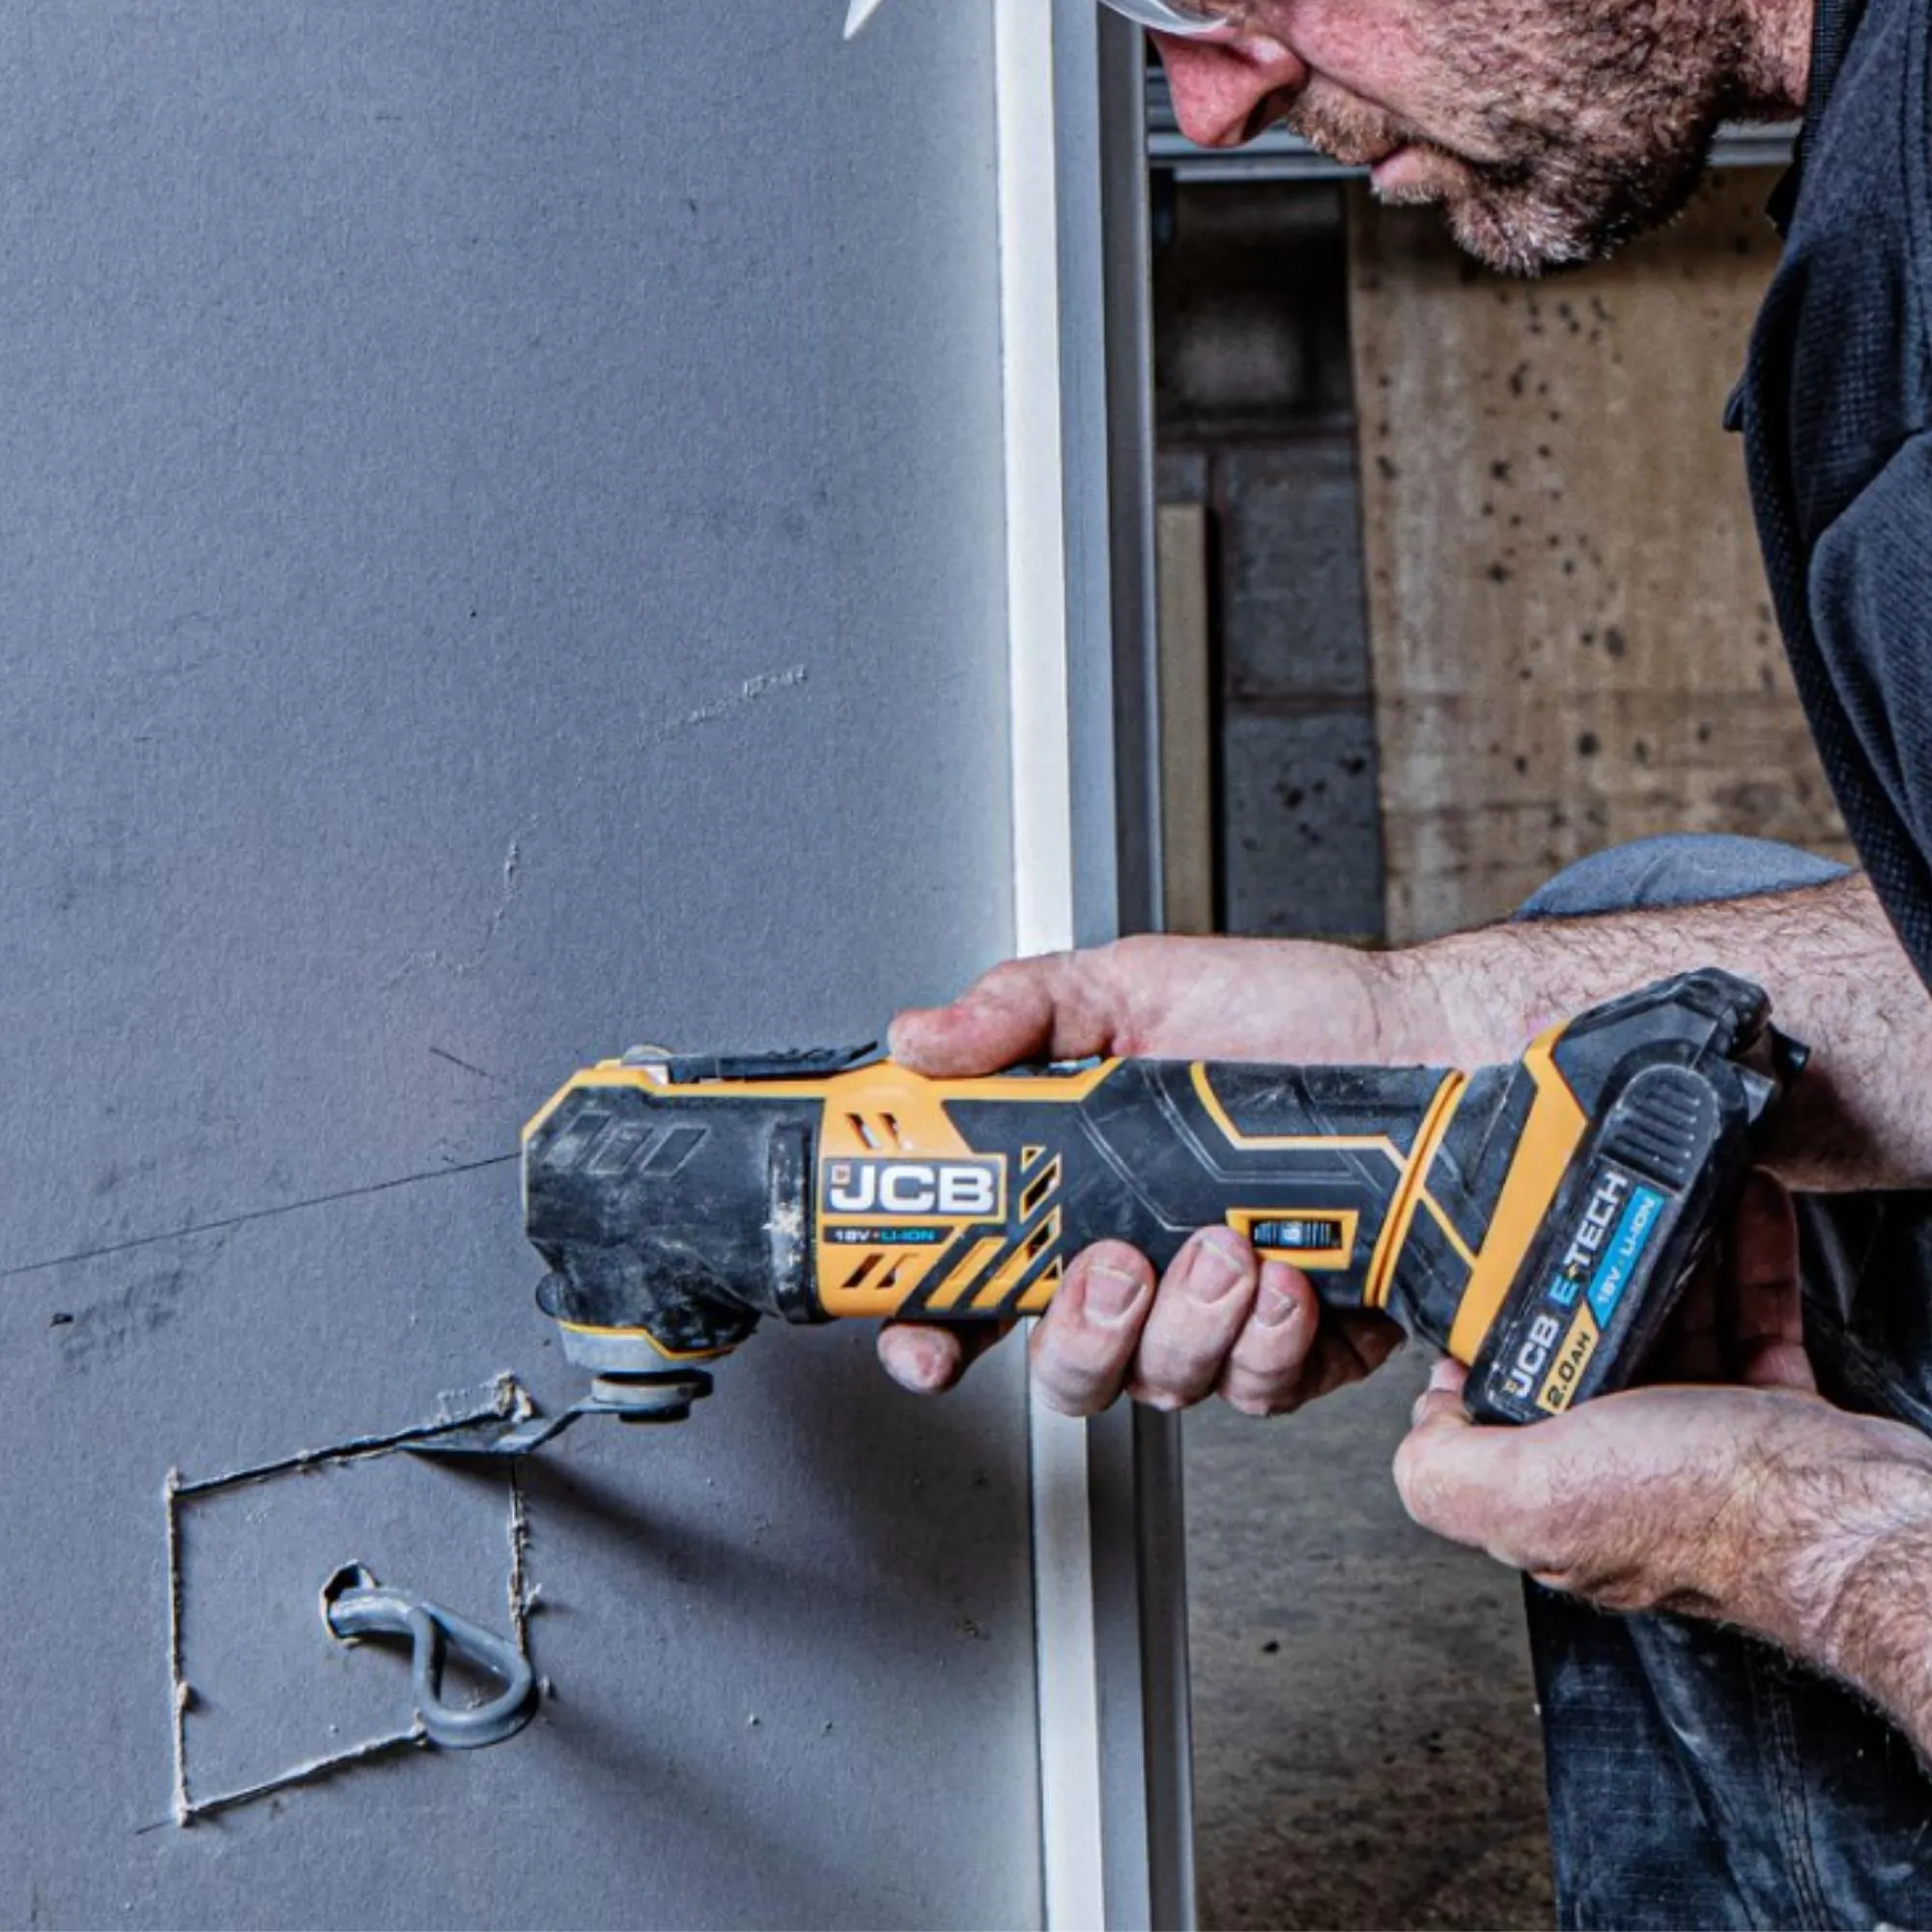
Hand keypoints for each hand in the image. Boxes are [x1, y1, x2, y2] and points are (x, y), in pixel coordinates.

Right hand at [875, 935, 1432, 1412]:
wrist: (1424, 1042)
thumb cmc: (1284, 1014)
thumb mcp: (1131, 985)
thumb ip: (1017, 1011)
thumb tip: (918, 1041)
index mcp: (1075, 1191)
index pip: (974, 1284)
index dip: (929, 1331)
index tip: (923, 1338)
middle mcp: (1137, 1265)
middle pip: (1060, 1368)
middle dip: (1079, 1335)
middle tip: (1114, 1263)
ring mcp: (1215, 1313)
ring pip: (1161, 1384)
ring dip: (1188, 1325)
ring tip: (1227, 1240)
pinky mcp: (1300, 1343)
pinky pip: (1260, 1390)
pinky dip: (1272, 1343)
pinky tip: (1289, 1276)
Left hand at [1394, 1174, 1931, 1684]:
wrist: (1850, 1520)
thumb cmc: (1710, 1513)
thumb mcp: (1532, 1488)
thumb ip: (1446, 1466)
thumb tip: (1420, 1424)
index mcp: (1558, 1490)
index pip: (1500, 1404)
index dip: (1492, 1336)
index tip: (1498, 1269)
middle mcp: (1626, 1469)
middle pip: (1589, 1347)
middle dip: (1589, 1272)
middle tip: (1590, 1206)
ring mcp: (1703, 1441)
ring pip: (1671, 1322)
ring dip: (1670, 1251)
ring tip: (1664, 1188)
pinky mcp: (1776, 1416)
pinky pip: (1752, 1320)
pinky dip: (1748, 1259)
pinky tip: (1743, 1207)